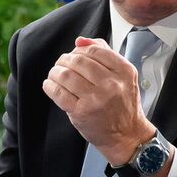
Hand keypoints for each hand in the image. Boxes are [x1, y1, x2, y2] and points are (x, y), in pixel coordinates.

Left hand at [42, 37, 154, 165]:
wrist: (127, 136)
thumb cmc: (123, 104)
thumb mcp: (124, 76)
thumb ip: (105, 54)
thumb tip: (80, 40)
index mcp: (124, 72)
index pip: (95, 50)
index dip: (80, 50)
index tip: (75, 55)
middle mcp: (112, 84)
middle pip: (78, 61)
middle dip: (65, 60)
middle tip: (61, 64)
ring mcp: (96, 99)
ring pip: (66, 75)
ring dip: (55, 71)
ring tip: (55, 73)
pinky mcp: (81, 113)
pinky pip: (58, 93)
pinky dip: (49, 86)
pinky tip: (50, 84)